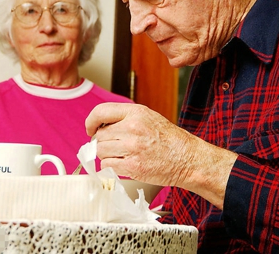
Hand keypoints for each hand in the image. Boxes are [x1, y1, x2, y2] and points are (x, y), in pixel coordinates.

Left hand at [85, 102, 236, 208]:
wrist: (187, 158)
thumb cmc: (168, 139)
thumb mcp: (148, 117)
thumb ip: (124, 118)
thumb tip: (99, 126)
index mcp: (136, 112)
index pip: (100, 111)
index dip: (91, 121)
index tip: (91, 129)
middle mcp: (132, 128)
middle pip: (99, 135)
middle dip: (103, 142)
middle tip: (114, 146)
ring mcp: (132, 148)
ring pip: (101, 151)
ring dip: (106, 155)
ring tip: (121, 155)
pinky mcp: (133, 166)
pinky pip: (107, 165)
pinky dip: (111, 167)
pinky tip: (123, 164)